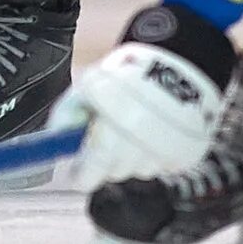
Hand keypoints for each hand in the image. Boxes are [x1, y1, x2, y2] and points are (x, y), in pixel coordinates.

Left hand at [49, 3, 231, 188]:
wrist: (181, 67)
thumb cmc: (130, 76)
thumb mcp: (89, 84)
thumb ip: (67, 114)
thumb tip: (56, 146)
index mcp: (115, 112)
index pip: (95, 161)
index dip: (83, 174)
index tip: (77, 175)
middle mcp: (143, 132)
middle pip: (114, 170)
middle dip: (104, 163)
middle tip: (104, 145)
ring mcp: (167, 146)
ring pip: (137, 171)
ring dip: (130, 159)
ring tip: (132, 132)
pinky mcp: (185, 154)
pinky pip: (160, 168)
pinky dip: (153, 158)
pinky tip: (151, 136)